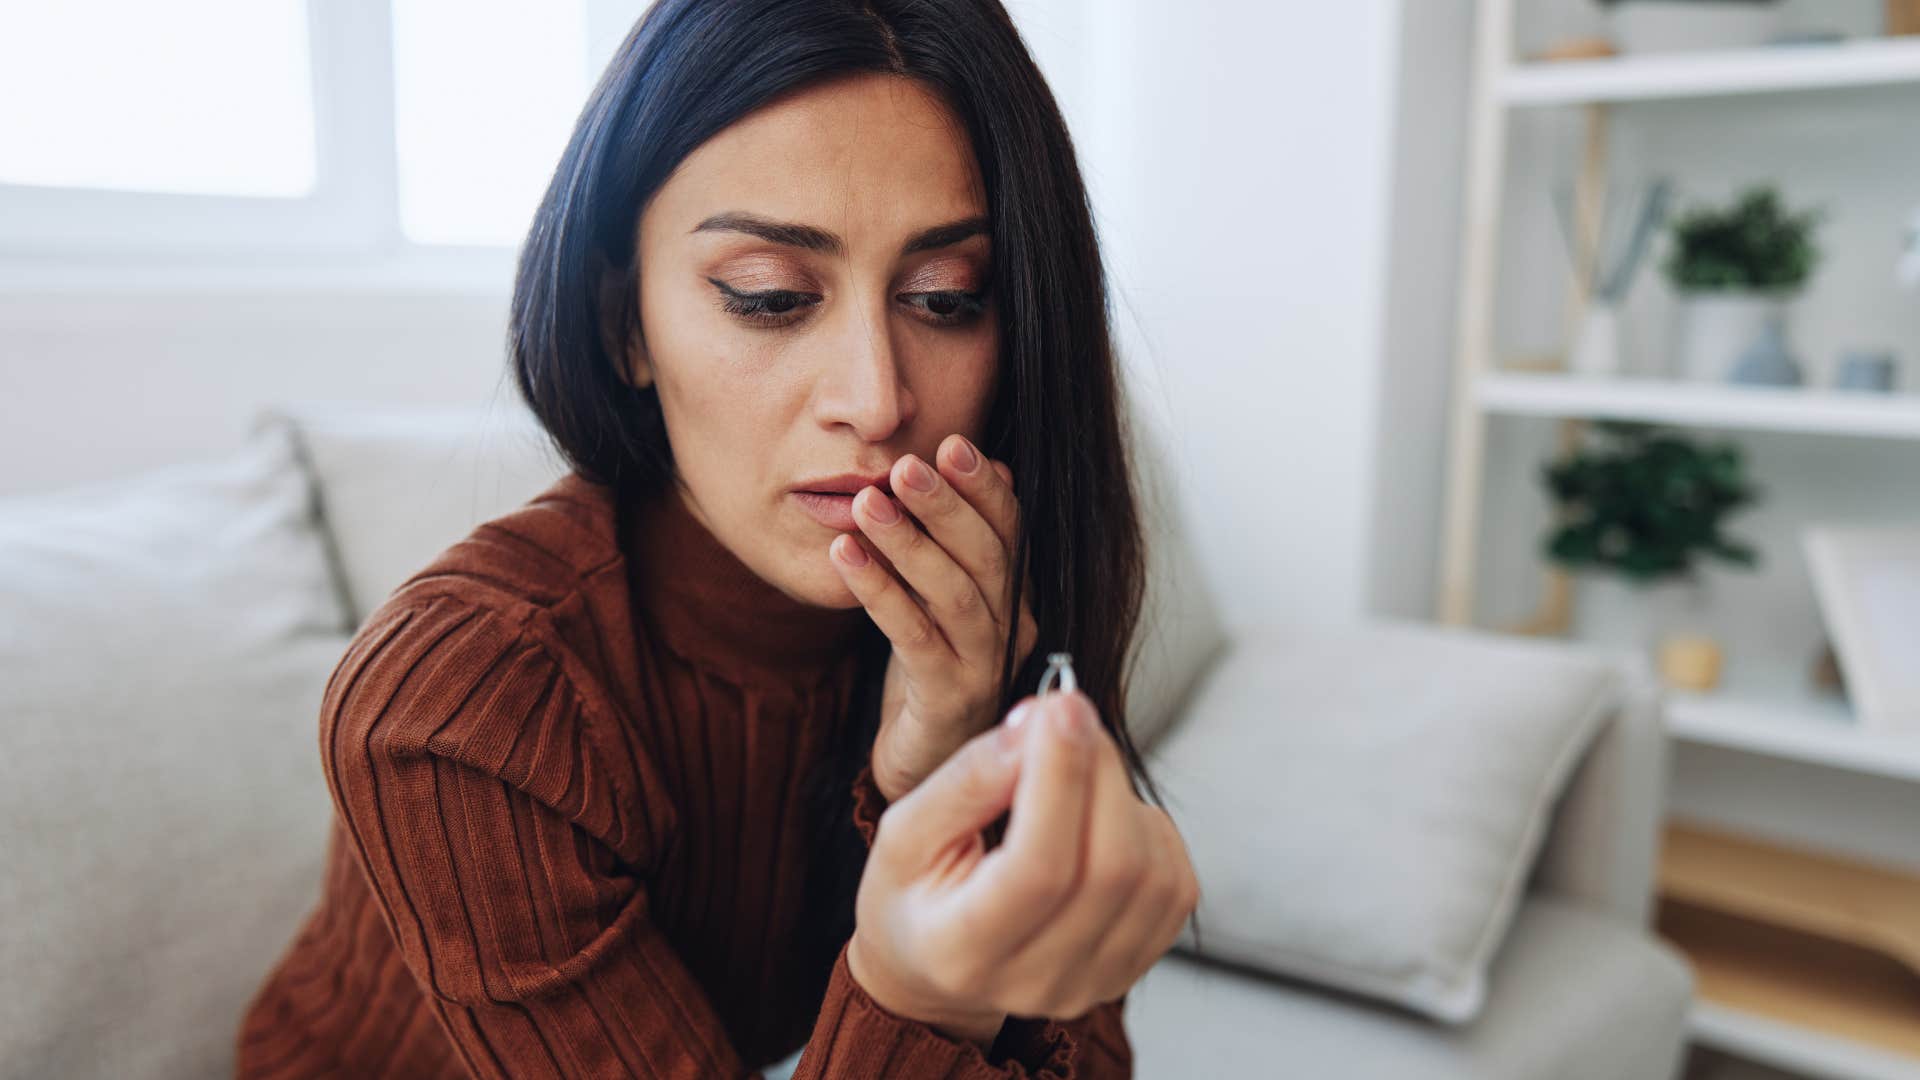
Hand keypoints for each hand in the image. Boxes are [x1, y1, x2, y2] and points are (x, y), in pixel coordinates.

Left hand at [828, 433, 1037, 802]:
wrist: (927, 766)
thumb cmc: (931, 671)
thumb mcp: (939, 599)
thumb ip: (950, 543)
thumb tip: (968, 467)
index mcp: (1014, 596)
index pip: (1011, 530)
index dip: (985, 486)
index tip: (952, 443)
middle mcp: (1012, 627)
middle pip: (987, 556)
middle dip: (947, 505)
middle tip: (906, 465)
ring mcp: (985, 665)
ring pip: (955, 594)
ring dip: (910, 543)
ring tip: (866, 503)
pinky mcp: (949, 698)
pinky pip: (915, 638)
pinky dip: (881, 592)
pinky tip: (845, 557)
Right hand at [847, 691, 1199, 1043]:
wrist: (936, 963)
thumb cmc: (918, 894)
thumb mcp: (905, 830)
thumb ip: (967, 779)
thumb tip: (1036, 727)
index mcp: (963, 950)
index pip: (1038, 870)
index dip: (1061, 778)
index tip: (1060, 706)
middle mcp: (1037, 980)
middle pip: (1110, 867)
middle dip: (1098, 769)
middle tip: (1065, 717)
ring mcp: (1094, 982)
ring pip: (1152, 874)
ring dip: (1123, 795)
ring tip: (1073, 773)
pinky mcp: (1135, 965)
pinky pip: (1174, 886)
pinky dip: (1149, 830)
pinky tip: (1102, 818)